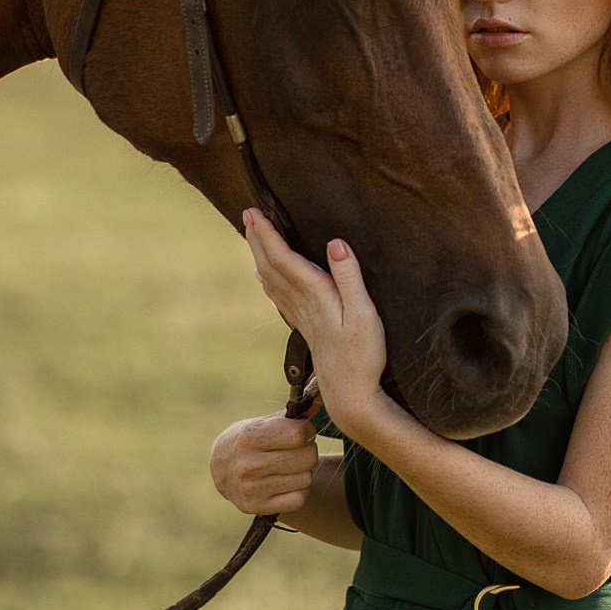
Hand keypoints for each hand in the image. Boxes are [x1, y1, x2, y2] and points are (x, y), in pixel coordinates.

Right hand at [210, 413, 317, 514]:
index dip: (306, 430)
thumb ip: (294, 414)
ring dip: (303, 471)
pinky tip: (285, 482)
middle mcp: (248, 464)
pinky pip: (299, 499)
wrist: (220, 469)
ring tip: (288, 466)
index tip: (300, 431)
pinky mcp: (258, 507)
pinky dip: (298, 491)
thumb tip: (321, 398)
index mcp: (249, 437)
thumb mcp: (264, 422)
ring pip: (306, 478)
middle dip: (307, 450)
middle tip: (296, 450)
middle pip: (307, 457)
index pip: (299, 434)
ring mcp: (252, 489)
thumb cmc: (248, 439)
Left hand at [243, 209, 393, 439]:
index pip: (283, 259)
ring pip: (270, 280)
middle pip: (270, 266)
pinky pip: (278, 295)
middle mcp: (301, 305)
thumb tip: (335, 243)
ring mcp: (300, 317)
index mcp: (315, 297)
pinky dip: (267, 278)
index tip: (254, 213)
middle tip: (246, 213)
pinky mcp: (305, 327)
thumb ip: (350, 278)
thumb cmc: (363, 356)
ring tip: (252, 234)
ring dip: (259, 254)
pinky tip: (264, 274)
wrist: (351, 396)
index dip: (267, 235)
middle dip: (257, 239)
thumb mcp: (364, 314)